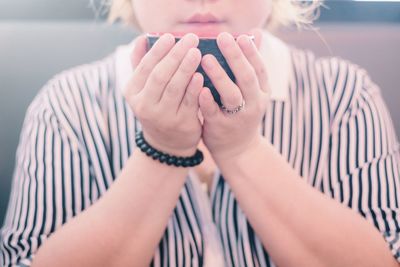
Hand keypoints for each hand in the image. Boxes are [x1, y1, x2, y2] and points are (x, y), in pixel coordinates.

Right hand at [124, 33, 203, 156]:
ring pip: (174, 88)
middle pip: (160, 76)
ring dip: (186, 68)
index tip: (170, 36)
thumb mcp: (143, 89)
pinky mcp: (181, 124)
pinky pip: (189, 102)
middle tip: (191, 39)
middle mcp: (144, 105)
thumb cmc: (156, 106)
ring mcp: (163, 116)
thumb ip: (141, 64)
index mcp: (132, 93)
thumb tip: (142, 38)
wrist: (167, 143)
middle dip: (175, 55)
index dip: (157, 51)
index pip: (144, 67)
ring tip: (196, 52)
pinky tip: (201, 74)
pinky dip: (194, 87)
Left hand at [198, 29, 268, 161]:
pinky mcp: (221, 127)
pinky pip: (214, 112)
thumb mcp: (253, 92)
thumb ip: (251, 64)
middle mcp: (254, 104)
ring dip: (219, 76)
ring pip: (231, 95)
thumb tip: (256, 33)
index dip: (251, 52)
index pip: (259, 69)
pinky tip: (200, 88)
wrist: (239, 150)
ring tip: (206, 58)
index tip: (240, 36)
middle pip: (246, 78)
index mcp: (262, 93)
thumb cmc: (242, 114)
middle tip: (222, 38)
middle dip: (235, 57)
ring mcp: (238, 117)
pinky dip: (208, 100)